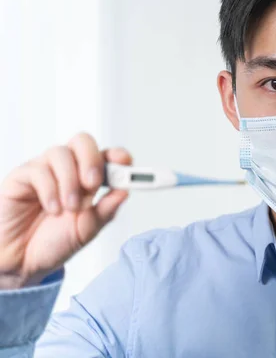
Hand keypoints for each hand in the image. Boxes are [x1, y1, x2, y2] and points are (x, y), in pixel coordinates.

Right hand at [0, 133, 131, 288]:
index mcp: (88, 179)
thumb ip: (106, 211)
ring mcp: (45, 170)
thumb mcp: (88, 230)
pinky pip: (38, 170)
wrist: (22, 262)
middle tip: (93, 184)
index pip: (106, 155)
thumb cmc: (54, 242)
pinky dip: (50, 190)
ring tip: (70, 208)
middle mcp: (68, 169)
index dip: (117, 155)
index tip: (125, 163)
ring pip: (61, 153)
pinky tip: (52, 209)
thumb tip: (124, 191)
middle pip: (83, 141)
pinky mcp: (22, 177)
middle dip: (92, 160)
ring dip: (70, 181)